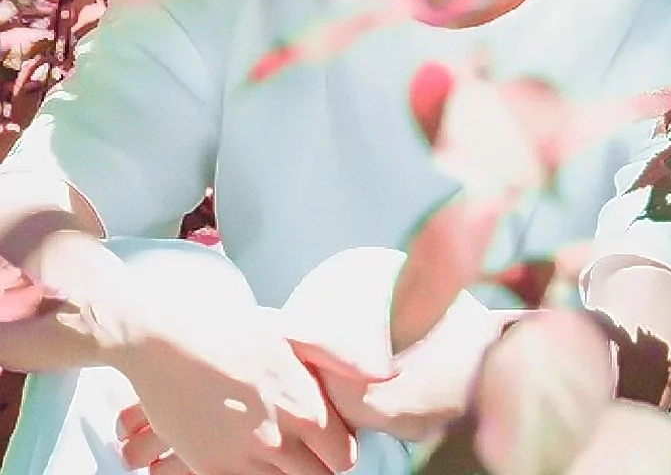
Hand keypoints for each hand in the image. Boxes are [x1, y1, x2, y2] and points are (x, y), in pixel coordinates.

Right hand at [108, 299, 356, 474]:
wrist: (164, 341)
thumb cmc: (230, 330)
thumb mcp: (291, 331)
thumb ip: (340, 356)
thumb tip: (385, 376)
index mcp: (303, 404)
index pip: (343, 456)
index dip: (340, 446)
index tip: (330, 433)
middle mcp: (277, 438)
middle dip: (318, 464)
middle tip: (306, 442)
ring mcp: (241, 458)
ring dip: (286, 470)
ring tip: (275, 443)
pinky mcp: (208, 469)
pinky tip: (248, 451)